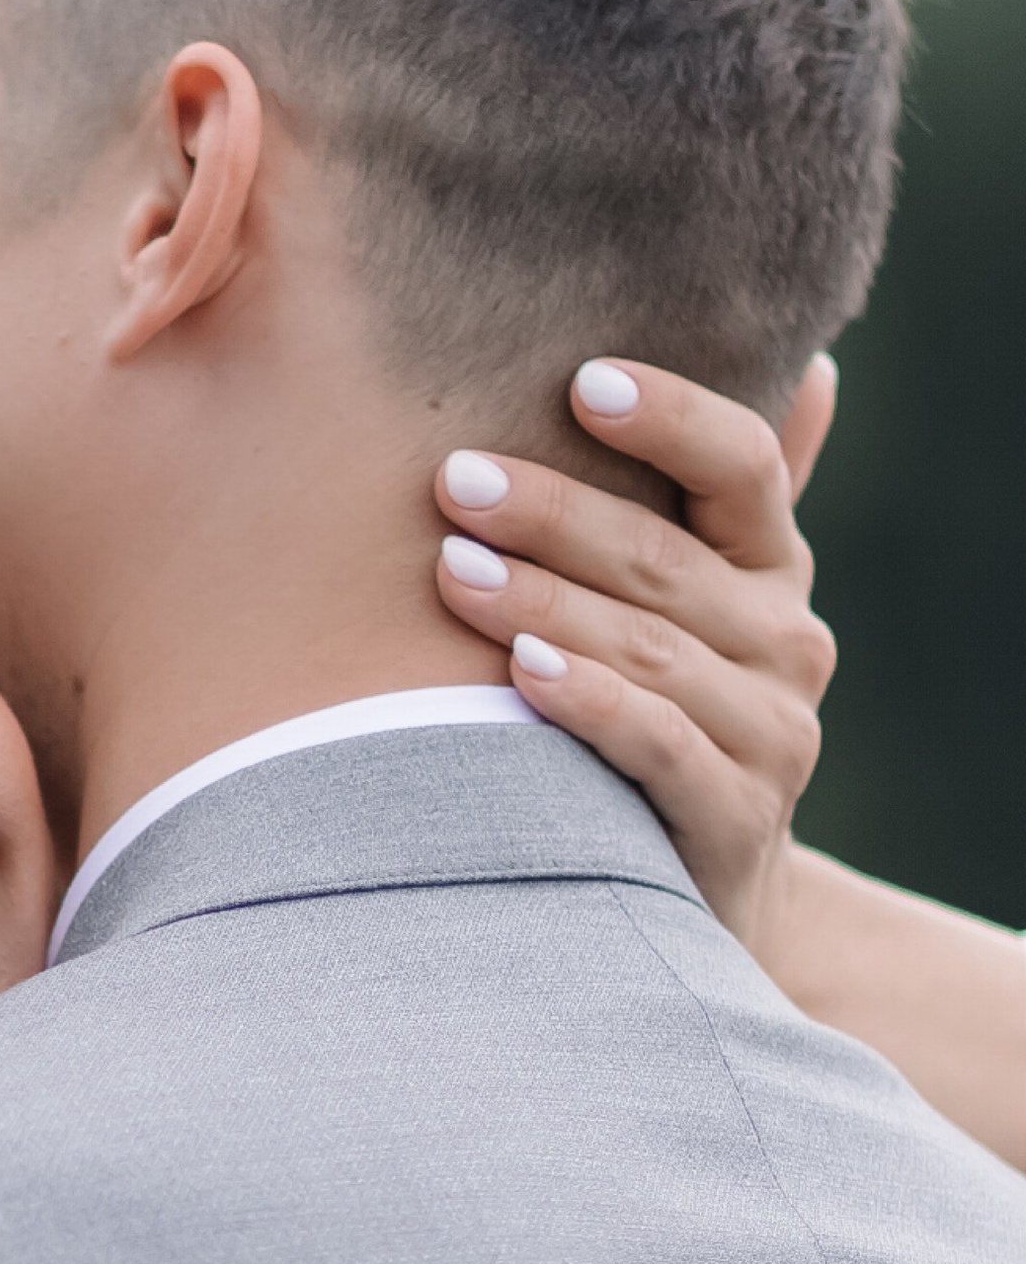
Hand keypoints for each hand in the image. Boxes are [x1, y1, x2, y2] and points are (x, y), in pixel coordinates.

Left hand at [431, 353, 838, 965]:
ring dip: (547, 606)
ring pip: (652, 650)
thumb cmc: (667, 719)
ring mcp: (772, 734)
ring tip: (453, 572)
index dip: (671, 419)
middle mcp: (787, 641)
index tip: (582, 381)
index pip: (743, 467)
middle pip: (665, 559)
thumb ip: (720, 501)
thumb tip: (810, 369)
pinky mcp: (735, 817)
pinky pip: (657, 745)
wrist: (696, 894)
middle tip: (454, 480)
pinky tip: (521, 676)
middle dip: (555, 514)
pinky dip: (590, 705)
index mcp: (771, 569)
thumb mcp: (695, 609)